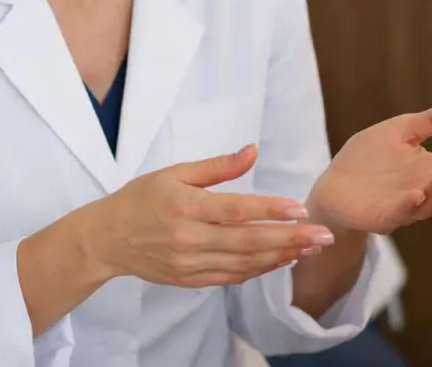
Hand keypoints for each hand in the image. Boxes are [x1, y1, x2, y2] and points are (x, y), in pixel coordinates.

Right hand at [89, 145, 335, 287]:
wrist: (108, 239)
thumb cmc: (142, 198)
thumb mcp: (174, 173)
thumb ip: (216, 166)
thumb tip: (252, 151)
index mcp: (185, 206)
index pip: (236, 210)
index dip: (270, 210)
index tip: (301, 208)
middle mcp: (189, 238)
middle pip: (248, 242)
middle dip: (290, 239)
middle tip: (323, 235)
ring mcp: (190, 264)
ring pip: (244, 264)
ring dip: (281, 257)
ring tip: (310, 248)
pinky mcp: (190, 280)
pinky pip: (232, 278)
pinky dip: (259, 270)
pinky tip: (281, 260)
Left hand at [308, 100, 431, 234]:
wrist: (334, 183)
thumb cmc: (369, 157)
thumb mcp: (401, 130)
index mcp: (430, 172)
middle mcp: (423, 193)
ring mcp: (403, 208)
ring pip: (426, 204)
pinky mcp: (381, 218)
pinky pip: (398, 214)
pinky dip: (408, 206)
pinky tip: (415, 195)